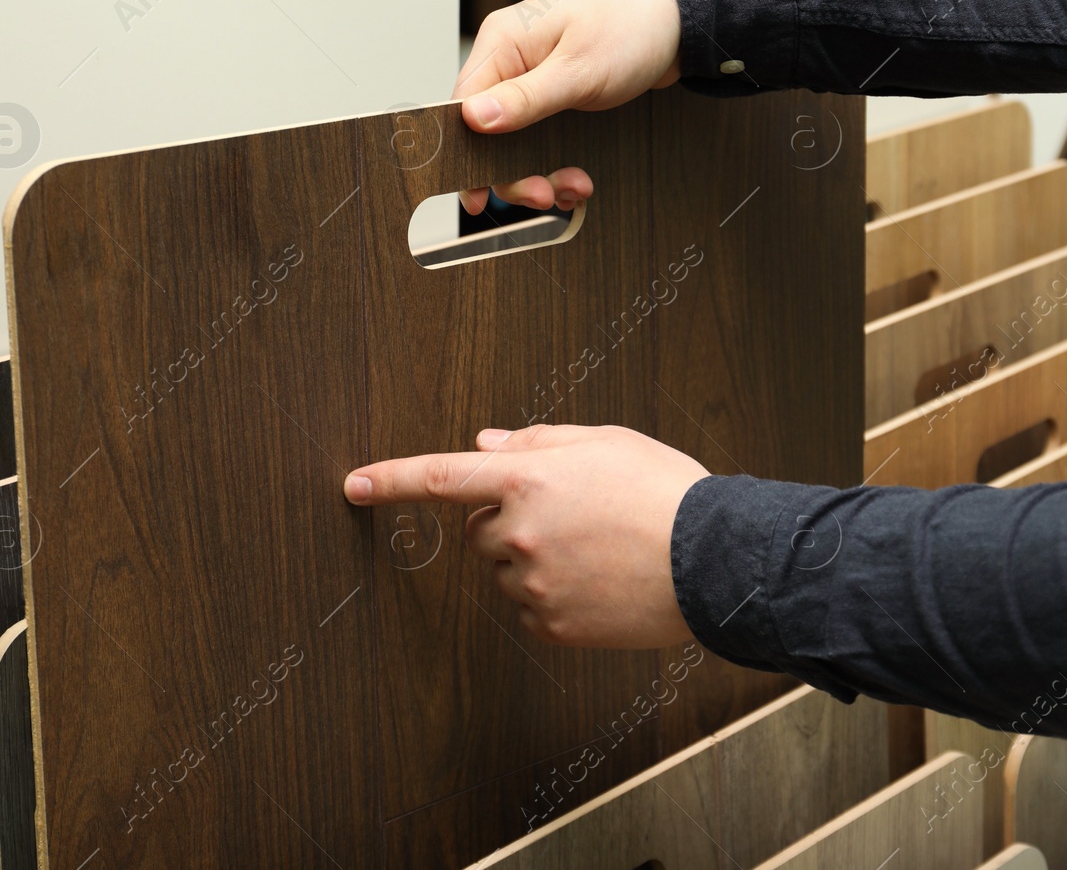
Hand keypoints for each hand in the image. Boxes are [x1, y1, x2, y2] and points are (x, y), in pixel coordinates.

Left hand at [344, 424, 705, 648]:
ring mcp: (531, 584)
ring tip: (596, 550)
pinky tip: (598, 583)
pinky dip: (552, 597)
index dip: (390, 479)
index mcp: (527, 478)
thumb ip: (534, 441)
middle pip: (478, 531)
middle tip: (570, 517)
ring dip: (532, 559)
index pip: (439, 476)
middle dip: (508, 521)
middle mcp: (518, 533)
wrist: (714, 561)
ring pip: (504, 571)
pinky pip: (529, 609)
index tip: (353, 485)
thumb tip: (484, 446)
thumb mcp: (604, 442)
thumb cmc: (665, 492)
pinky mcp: (550, 626)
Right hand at [453, 0, 683, 213]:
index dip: (466, 152)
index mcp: (503, 41)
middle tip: (542, 194)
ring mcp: (533, 79)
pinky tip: (577, 177)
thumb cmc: (632, 26)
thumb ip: (525, 98)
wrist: (680, 20)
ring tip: (570, 187)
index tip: (476, 192)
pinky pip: (540, 140)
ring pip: (514, 143)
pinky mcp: (555, 95)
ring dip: (539, 174)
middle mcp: (512, 60)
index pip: (462, 105)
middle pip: (487, 133)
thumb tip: (474, 117)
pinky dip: (556, 165)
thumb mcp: (578, 69)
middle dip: (512, 172)